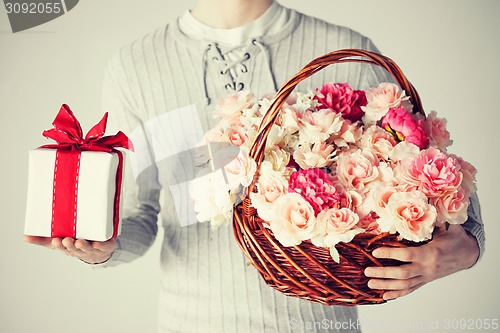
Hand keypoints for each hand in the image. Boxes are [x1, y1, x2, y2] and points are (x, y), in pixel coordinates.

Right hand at [24, 235, 115, 263]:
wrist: (99, 252)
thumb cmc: (76, 245)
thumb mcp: (59, 242)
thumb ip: (42, 240)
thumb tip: (24, 237)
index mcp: (69, 248)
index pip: (62, 248)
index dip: (59, 245)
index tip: (56, 240)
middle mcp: (80, 249)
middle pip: (74, 249)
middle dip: (70, 245)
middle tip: (67, 240)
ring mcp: (93, 248)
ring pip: (88, 248)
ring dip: (83, 246)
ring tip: (79, 242)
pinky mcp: (105, 246)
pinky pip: (104, 246)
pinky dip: (101, 245)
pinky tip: (99, 243)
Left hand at [364, 224, 478, 299]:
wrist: (468, 254)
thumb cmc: (455, 238)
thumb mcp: (448, 226)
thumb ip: (434, 219)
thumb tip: (422, 205)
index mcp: (431, 253)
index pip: (407, 255)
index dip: (390, 254)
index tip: (375, 251)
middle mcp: (427, 267)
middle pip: (403, 274)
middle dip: (384, 273)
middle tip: (367, 271)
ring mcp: (426, 276)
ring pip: (405, 285)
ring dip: (386, 285)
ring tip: (370, 283)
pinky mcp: (425, 280)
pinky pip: (410, 289)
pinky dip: (397, 293)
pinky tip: (384, 295)